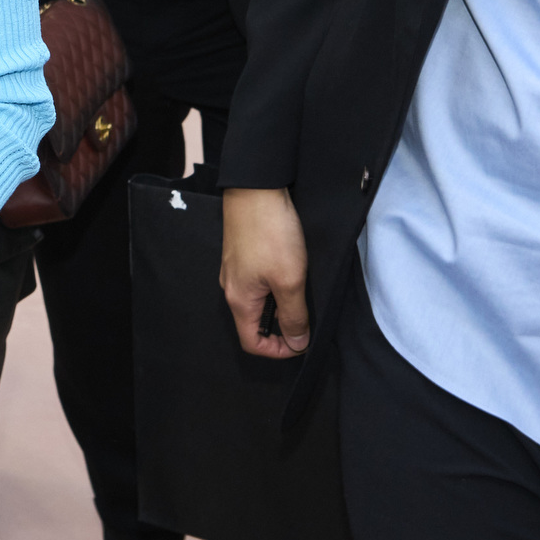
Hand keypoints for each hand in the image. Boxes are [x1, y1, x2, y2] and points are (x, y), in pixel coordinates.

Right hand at [221, 187, 310, 357]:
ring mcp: (236, 269)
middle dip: (281, 328)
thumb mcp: (290, 280)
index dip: (277, 350)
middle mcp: (232, 287)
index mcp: (239, 300)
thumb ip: (294, 316)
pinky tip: (292, 272)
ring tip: (302, 293)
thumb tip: (296, 343)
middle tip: (307, 317)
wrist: (256, 188)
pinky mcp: (243, 254)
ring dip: (280, 306)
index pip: (251, 342)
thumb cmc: (271, 234)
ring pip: (257, 302)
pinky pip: (258, 282)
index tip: (301, 342)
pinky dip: (275, 287)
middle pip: (254, 323)